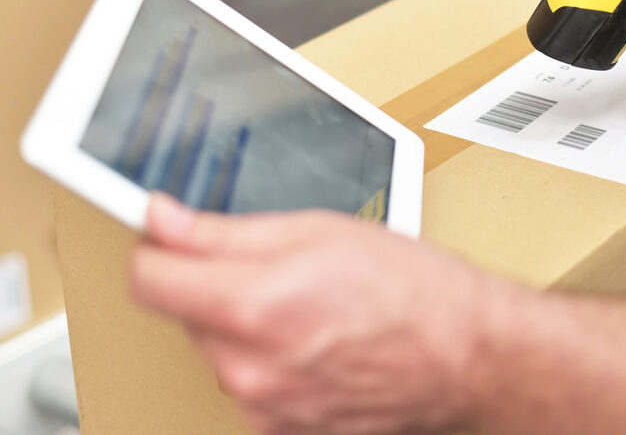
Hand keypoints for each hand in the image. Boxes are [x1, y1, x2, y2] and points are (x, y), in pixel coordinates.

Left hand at [128, 194, 499, 434]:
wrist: (467, 357)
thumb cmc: (415, 293)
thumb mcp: (321, 231)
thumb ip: (226, 230)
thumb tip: (164, 221)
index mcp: (251, 306)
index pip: (148, 279)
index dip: (160, 249)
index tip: (173, 239)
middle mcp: (247, 368)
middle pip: (184, 314)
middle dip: (215, 285)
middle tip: (278, 268)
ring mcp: (264, 407)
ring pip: (218, 351)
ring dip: (244, 326)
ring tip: (310, 307)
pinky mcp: (281, 431)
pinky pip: (249, 385)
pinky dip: (269, 362)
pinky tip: (315, 343)